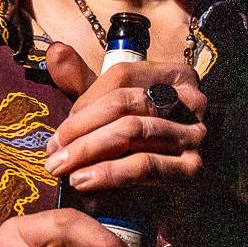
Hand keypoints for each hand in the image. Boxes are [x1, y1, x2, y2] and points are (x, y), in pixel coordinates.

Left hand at [41, 41, 207, 196]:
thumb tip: (55, 51)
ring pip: (132, 131)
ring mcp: (195, 134)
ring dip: (88, 150)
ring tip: (60, 168)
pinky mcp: (192, 168)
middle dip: (80, 128)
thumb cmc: (138, 145)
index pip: (122, 75)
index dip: (85, 99)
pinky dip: (108, 173)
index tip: (59, 128)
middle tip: (51, 151)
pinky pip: (144, 165)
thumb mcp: (113, 111)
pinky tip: (83, 181)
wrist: (175, 196)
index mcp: (175, 76)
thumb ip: (84, 83)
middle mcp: (193, 100)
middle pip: (125, 102)